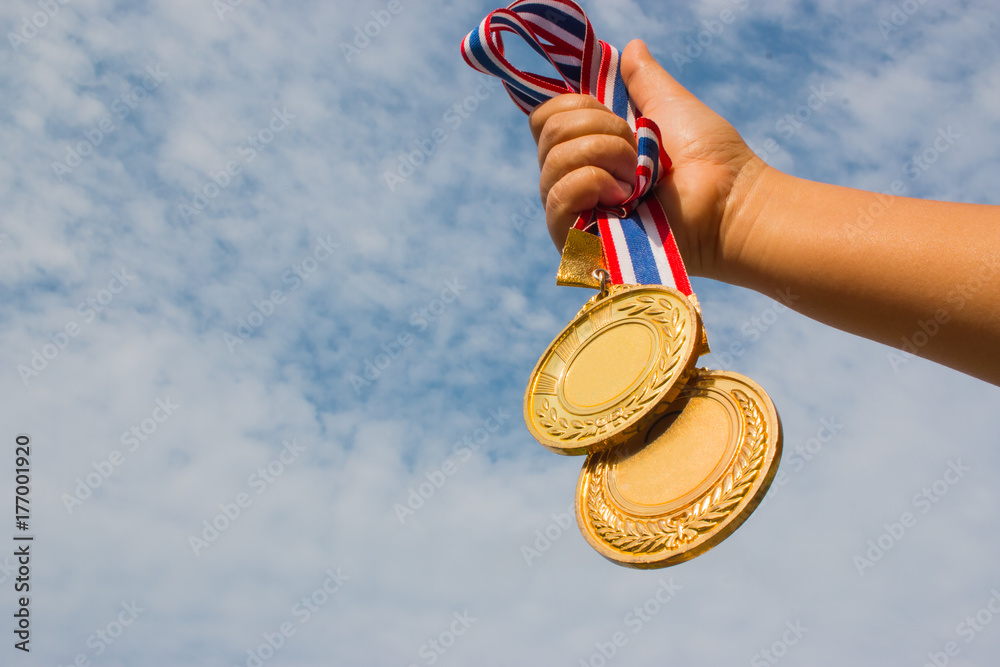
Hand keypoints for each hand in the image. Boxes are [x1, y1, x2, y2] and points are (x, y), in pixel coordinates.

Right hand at [528, 39, 765, 279]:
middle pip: (548, 133)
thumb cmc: (708, 159)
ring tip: (637, 176)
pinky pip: (557, 197)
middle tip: (637, 149)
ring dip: (604, 154)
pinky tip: (624, 196)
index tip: (620, 116)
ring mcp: (572, 212)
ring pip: (553, 160)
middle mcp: (571, 180)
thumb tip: (631, 47)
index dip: (576, 106)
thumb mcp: (669, 105)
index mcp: (588, 150)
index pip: (546, 119)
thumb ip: (643, 79)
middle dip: (599, 128)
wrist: (727, 201)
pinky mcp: (575, 241)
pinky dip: (592, 183)